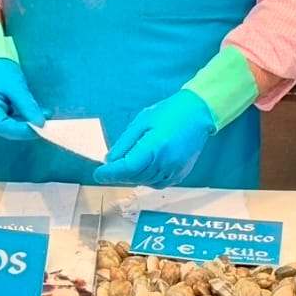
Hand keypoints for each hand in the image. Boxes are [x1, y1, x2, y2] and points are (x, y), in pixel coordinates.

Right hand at [0, 57, 47, 141]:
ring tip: (44, 115)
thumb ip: (27, 106)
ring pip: (9, 126)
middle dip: (27, 128)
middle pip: (6, 129)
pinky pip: (9, 119)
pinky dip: (23, 118)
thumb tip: (40, 123)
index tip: (41, 128)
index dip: (23, 131)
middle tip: (46, 124)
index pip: (3, 127)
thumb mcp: (15, 86)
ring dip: (27, 122)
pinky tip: (35, 113)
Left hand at [94, 91, 216, 186]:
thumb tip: (110, 160)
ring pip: (144, 181)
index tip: (98, 174)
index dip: (110, 174)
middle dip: (120, 172)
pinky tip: (145, 165)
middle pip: (134, 176)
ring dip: (133, 175)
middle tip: (112, 163)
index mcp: (155, 147)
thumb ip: (125, 143)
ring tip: (132, 160)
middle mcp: (166, 163)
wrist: (197, 114)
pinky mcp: (180, 174)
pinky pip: (156, 183)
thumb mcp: (142, 121)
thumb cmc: (169, 113)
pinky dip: (146, 177)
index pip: (127, 168)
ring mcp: (175, 171)